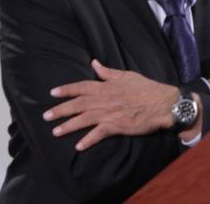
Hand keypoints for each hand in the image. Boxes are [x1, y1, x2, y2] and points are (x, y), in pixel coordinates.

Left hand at [43, 60, 178, 150]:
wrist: (163, 103)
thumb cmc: (146, 88)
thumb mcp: (126, 75)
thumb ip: (107, 72)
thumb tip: (94, 63)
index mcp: (106, 86)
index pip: (81, 87)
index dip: (66, 90)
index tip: (52, 93)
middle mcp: (104, 99)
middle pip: (78, 104)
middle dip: (60, 110)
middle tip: (46, 116)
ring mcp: (110, 113)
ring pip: (84, 119)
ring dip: (68, 126)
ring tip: (55, 132)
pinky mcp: (117, 126)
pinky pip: (99, 133)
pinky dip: (89, 140)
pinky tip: (78, 146)